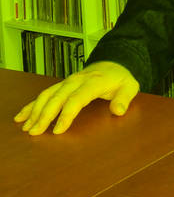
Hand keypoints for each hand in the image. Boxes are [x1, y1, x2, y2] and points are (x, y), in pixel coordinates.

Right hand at [13, 61, 139, 135]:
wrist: (114, 63)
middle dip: (45, 115)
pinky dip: (32, 105)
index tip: (58, 130)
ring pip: (48, 94)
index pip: (77, 98)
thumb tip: (118, 111)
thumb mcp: (129, 87)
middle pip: (58, 97)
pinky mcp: (62, 84)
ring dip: (35, 111)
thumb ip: (124, 99)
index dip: (67, 114)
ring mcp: (68, 81)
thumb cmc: (121, 79)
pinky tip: (21, 116)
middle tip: (35, 133)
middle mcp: (77, 80)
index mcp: (94, 82)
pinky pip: (44, 93)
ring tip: (27, 128)